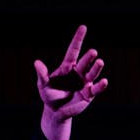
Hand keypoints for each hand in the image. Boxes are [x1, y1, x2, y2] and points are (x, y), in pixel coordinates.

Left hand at [36, 25, 108, 139]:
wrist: (56, 112)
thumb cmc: (49, 95)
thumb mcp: (43, 85)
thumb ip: (42, 74)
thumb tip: (36, 63)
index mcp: (67, 67)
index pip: (73, 50)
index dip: (78, 39)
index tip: (83, 27)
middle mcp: (78, 72)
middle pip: (84, 62)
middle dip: (89, 57)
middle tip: (93, 52)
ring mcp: (85, 82)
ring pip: (92, 73)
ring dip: (96, 68)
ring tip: (100, 62)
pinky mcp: (89, 94)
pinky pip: (96, 89)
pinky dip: (101, 85)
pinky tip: (103, 81)